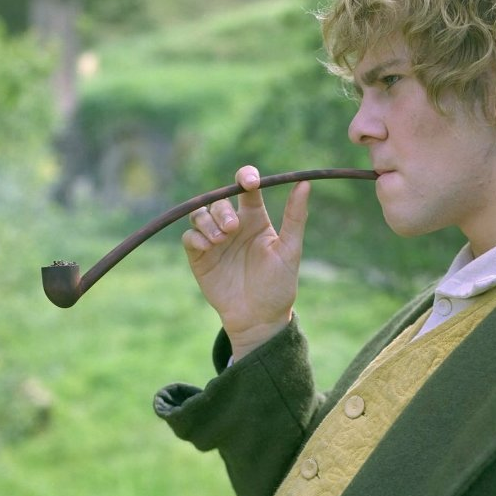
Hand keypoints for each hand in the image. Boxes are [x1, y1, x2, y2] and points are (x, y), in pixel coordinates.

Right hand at [182, 165, 309, 359]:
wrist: (259, 318)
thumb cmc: (278, 285)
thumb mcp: (290, 250)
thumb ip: (295, 217)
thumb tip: (305, 183)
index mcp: (256, 219)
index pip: (247, 188)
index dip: (245, 177)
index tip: (249, 181)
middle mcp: (233, 226)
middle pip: (219, 201)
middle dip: (223, 210)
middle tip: (232, 228)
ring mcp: (214, 240)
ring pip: (200, 214)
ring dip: (208, 221)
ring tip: (221, 238)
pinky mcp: (200, 257)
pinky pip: (189, 237)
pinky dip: (196, 237)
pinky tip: (209, 247)